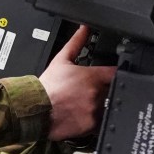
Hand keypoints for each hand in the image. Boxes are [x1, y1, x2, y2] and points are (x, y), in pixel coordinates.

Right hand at [38, 25, 115, 140]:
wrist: (36, 109)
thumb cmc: (47, 87)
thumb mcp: (61, 60)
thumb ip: (76, 42)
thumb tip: (84, 28)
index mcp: (93, 76)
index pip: (116, 72)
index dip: (117, 72)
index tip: (114, 74)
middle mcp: (98, 93)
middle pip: (112, 90)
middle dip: (104, 90)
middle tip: (88, 91)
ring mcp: (96, 110)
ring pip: (106, 106)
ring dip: (99, 105)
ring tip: (82, 104)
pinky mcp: (92, 125)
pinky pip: (100, 121)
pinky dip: (93, 118)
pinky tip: (81, 114)